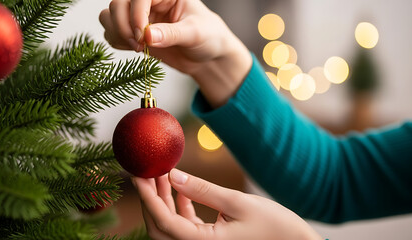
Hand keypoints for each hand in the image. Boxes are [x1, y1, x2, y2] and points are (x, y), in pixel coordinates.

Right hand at [99, 0, 251, 107]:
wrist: (207, 56)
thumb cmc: (208, 37)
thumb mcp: (194, 34)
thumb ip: (171, 34)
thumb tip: (147, 36)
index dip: (136, 15)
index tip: (142, 37)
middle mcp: (150, 2)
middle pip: (118, 4)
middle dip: (123, 26)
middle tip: (139, 45)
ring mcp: (140, 16)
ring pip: (109, 16)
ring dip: (117, 33)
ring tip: (138, 48)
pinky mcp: (134, 32)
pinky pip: (111, 32)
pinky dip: (117, 41)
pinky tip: (135, 49)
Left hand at [132, 169, 321, 239]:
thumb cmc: (275, 227)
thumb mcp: (237, 203)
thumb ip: (202, 190)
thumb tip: (173, 174)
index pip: (163, 220)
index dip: (146, 196)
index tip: (137, 173)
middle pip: (160, 225)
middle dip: (150, 197)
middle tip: (144, 170)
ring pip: (170, 225)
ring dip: (163, 200)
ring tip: (159, 172)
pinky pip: (183, 224)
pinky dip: (178, 205)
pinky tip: (178, 186)